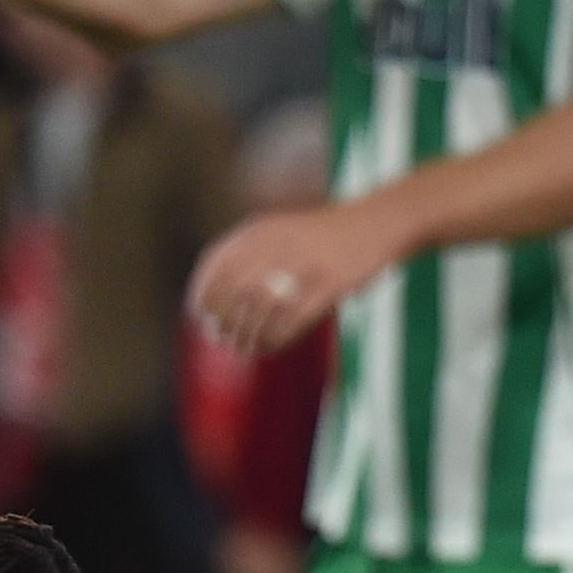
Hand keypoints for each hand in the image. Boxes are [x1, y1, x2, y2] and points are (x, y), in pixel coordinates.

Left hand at [186, 203, 403, 356]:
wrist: (374, 223)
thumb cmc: (322, 236)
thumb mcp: (279, 231)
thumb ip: (249, 255)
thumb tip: (213, 298)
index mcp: (263, 230)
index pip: (217, 264)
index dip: (203, 293)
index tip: (198, 314)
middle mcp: (279, 245)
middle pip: (235, 290)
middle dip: (222, 318)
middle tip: (219, 335)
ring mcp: (304, 265)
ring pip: (261, 310)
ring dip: (246, 334)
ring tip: (240, 348)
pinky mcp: (327, 287)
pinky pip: (291, 321)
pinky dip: (273, 339)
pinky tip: (267, 347)